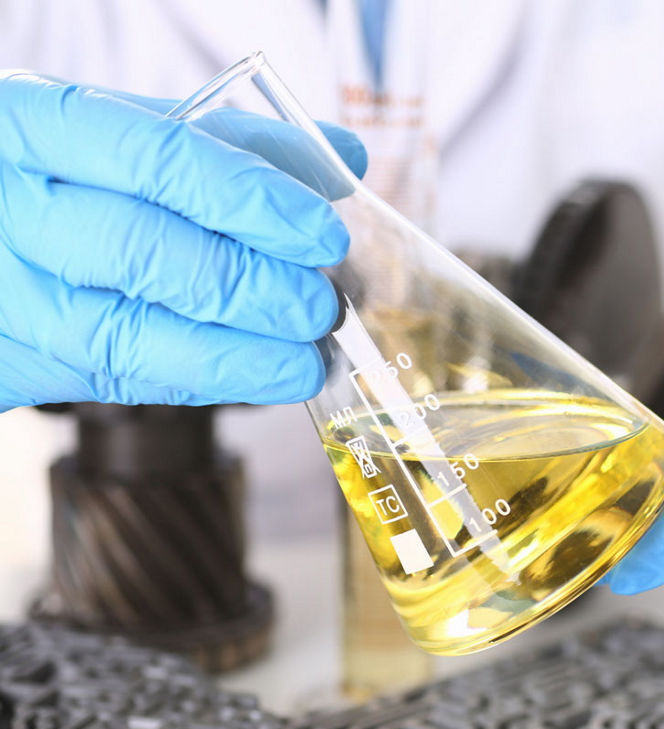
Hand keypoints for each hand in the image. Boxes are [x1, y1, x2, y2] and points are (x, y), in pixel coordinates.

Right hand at [0, 73, 366, 410]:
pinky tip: (251, 375)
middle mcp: (4, 206)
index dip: (254, 202)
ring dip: (237, 358)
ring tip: (306, 362)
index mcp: (34, 123)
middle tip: (321, 307)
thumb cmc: (60, 174)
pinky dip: (196, 382)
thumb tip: (342, 159)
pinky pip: (110, 382)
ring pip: (125, 338)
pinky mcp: (2, 362)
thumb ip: (233, 143)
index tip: (325, 236)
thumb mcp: (129, 134)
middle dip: (254, 287)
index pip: (161, 159)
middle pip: (145, 254)